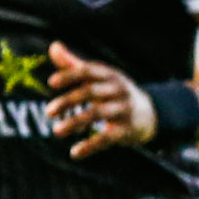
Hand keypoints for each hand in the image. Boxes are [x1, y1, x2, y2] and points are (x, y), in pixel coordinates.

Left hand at [46, 42, 156, 158]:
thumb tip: (53, 46)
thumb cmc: (115, 92)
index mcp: (109, 75)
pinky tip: (75, 153)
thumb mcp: (98, 77)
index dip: (71, 75)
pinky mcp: (127, 130)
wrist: (150, 113)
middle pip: (91, 92)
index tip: (51, 82)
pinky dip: (91, 145)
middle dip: (69, 100)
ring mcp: (124, 109)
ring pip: (98, 114)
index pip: (89, 71)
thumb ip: (74, 64)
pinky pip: (108, 137)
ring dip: (76, 122)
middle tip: (48, 111)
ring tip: (56, 131)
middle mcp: (118, 90)